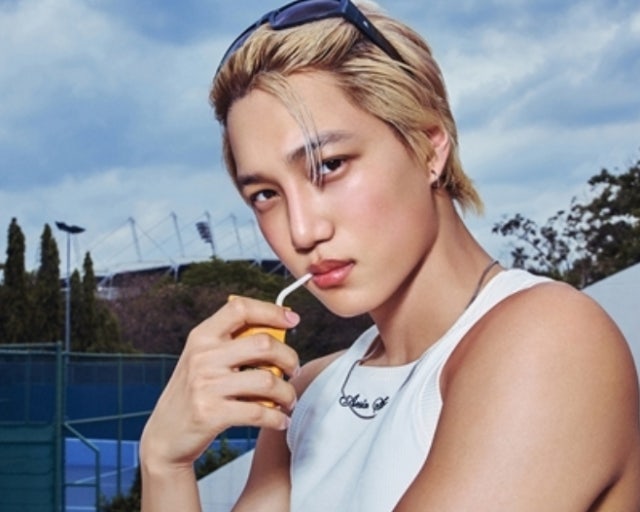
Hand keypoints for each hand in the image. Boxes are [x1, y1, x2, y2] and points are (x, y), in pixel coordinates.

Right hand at [140, 296, 300, 470]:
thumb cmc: (194, 393)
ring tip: (289, 400)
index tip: (292, 319)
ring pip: (267, 381)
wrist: (164, 436)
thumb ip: (233, 344)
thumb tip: (279, 331)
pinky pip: (259, 412)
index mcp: (202, 336)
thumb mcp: (204, 360)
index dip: (271, 310)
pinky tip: (280, 420)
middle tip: (293, 370)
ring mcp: (206, 385)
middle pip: (264, 344)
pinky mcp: (211, 414)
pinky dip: (277, 418)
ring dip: (287, 393)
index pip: (240, 308)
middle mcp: (202, 356)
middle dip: (289, 358)